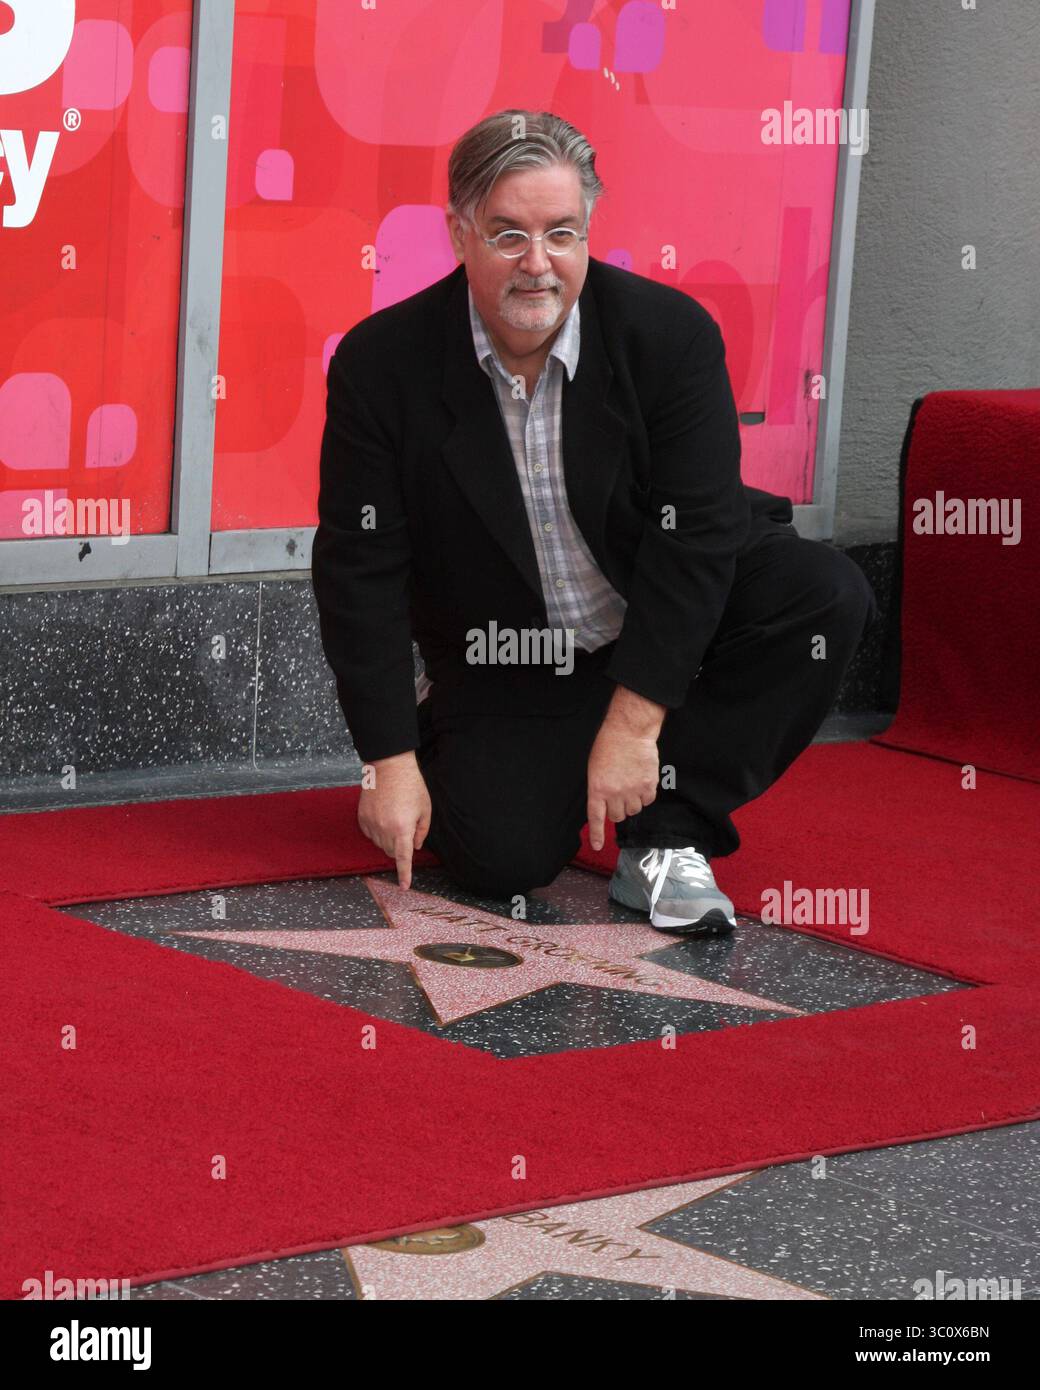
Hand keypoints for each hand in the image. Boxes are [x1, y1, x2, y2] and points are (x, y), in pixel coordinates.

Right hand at [357, 751, 431, 889]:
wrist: (389, 767)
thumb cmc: (411, 786)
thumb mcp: (425, 809)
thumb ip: (422, 831)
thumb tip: (415, 847)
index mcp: (402, 828)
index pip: (403, 858)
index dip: (404, 874)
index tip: (404, 886)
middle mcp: (384, 829)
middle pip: (391, 852)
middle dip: (399, 847)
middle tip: (405, 828)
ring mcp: (370, 823)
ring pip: (380, 844)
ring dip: (388, 839)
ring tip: (394, 816)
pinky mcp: (361, 818)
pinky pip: (370, 834)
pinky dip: (377, 831)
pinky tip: (383, 815)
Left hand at [586, 722, 658, 852]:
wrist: (630, 732)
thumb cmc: (609, 745)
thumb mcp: (595, 768)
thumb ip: (599, 789)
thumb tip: (605, 805)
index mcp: (597, 788)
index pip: (596, 817)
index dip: (597, 834)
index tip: (596, 846)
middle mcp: (615, 793)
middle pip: (618, 816)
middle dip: (618, 810)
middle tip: (619, 795)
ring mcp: (633, 790)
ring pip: (634, 810)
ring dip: (632, 802)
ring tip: (631, 785)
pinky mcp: (648, 785)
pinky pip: (648, 801)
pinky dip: (645, 796)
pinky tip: (642, 782)